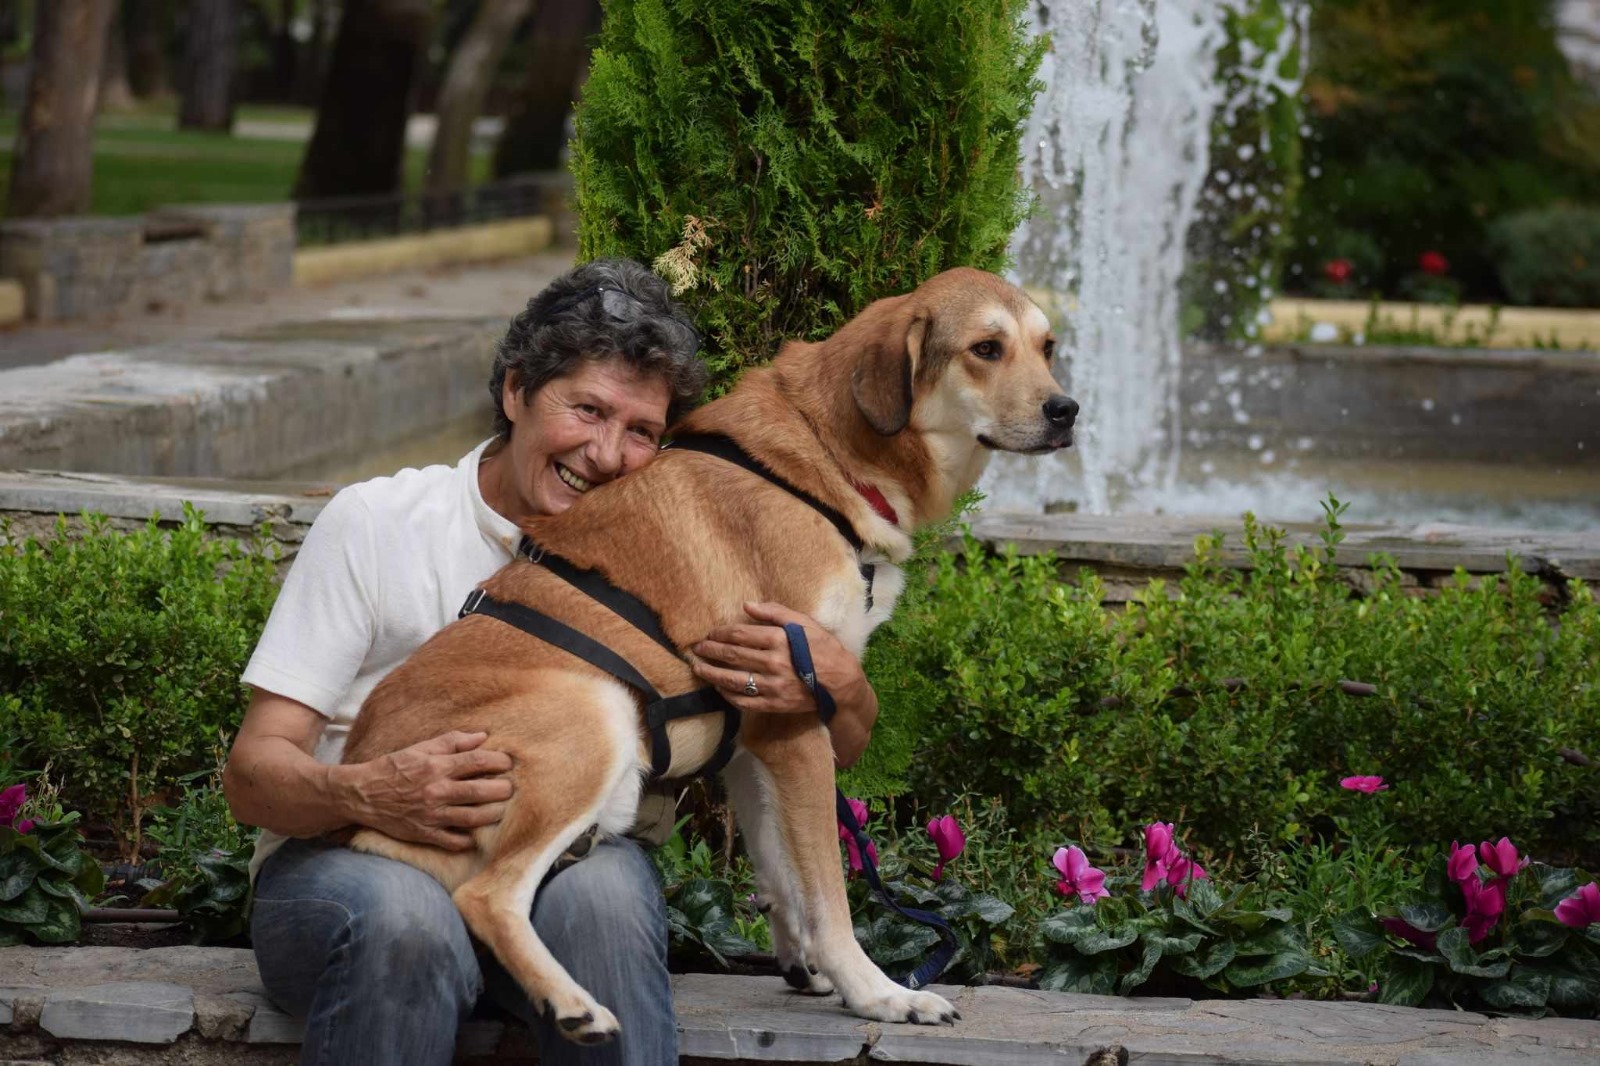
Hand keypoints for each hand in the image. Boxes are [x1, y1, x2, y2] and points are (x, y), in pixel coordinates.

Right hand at [342, 731, 513, 850]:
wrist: (361, 795)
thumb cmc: (392, 768)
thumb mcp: (420, 748)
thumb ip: (452, 742)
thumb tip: (482, 736)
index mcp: (437, 767)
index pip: (477, 762)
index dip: (499, 762)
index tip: (509, 763)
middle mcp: (437, 791)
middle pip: (481, 791)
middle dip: (503, 790)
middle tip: (511, 788)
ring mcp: (431, 815)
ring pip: (473, 818)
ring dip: (493, 814)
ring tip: (501, 809)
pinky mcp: (424, 834)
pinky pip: (454, 841)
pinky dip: (469, 840)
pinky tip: (477, 834)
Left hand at [692, 602, 869, 717]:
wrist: (842, 684)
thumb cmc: (824, 649)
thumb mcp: (805, 623)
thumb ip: (776, 612)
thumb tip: (747, 605)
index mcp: (780, 640)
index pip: (740, 634)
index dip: (721, 633)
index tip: (711, 633)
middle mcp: (774, 662)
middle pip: (732, 655)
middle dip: (711, 651)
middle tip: (697, 648)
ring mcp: (773, 686)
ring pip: (733, 679)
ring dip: (711, 673)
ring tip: (698, 668)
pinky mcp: (774, 704)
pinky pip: (744, 700)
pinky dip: (728, 694)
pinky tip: (719, 687)